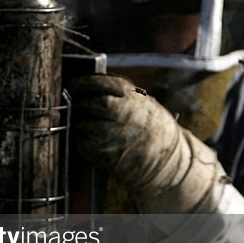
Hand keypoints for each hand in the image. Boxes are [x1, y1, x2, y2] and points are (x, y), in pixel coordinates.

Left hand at [68, 74, 224, 212]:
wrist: (168, 160)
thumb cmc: (150, 127)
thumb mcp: (142, 102)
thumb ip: (117, 93)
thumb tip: (84, 85)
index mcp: (131, 97)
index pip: (97, 83)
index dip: (83, 83)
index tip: (75, 84)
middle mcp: (122, 113)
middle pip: (87, 103)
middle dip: (80, 103)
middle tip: (77, 105)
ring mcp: (113, 134)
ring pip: (82, 123)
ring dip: (80, 123)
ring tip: (86, 123)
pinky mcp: (106, 154)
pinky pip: (82, 143)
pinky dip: (81, 140)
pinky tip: (89, 138)